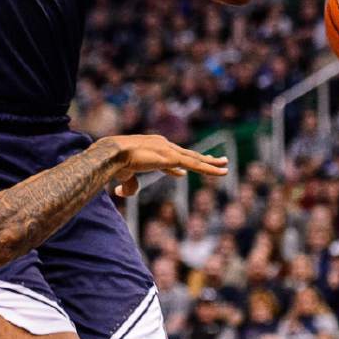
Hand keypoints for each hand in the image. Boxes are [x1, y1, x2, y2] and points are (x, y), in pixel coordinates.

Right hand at [100, 134, 228, 197]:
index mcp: (152, 148)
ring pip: (195, 159)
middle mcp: (163, 145)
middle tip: (215, 160)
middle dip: (201, 159)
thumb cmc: (115, 164)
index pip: (169, 158)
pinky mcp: (173, 158)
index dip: (176, 167)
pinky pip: (197, 164)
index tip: (182, 174)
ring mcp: (169, 150)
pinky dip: (211, 169)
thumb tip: (123, 192)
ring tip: (226, 164)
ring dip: (211, 163)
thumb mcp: (124, 175)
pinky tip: (223, 172)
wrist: (113, 154)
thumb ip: (128, 185)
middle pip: (186, 154)